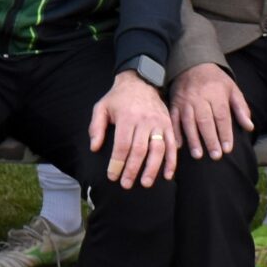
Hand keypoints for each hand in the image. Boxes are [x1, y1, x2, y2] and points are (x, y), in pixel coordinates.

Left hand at [90, 71, 177, 187]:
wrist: (140, 81)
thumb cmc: (118, 98)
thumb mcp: (102, 107)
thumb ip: (96, 127)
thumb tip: (94, 148)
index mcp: (127, 117)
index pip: (122, 145)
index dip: (117, 163)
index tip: (112, 176)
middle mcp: (145, 121)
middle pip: (140, 150)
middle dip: (132, 170)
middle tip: (126, 184)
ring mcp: (159, 123)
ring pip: (157, 150)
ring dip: (152, 169)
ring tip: (145, 183)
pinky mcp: (168, 125)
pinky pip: (171, 146)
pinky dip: (171, 162)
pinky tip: (167, 175)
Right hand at [170, 62, 251, 160]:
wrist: (192, 64)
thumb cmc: (216, 80)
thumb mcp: (232, 89)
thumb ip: (241, 108)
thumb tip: (250, 127)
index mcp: (216, 94)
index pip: (221, 116)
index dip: (225, 133)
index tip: (228, 149)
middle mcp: (199, 98)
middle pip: (205, 121)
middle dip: (210, 139)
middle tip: (215, 156)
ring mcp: (185, 101)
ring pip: (188, 122)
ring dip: (193, 139)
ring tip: (198, 155)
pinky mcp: (174, 103)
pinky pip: (174, 119)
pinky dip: (176, 132)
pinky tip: (179, 146)